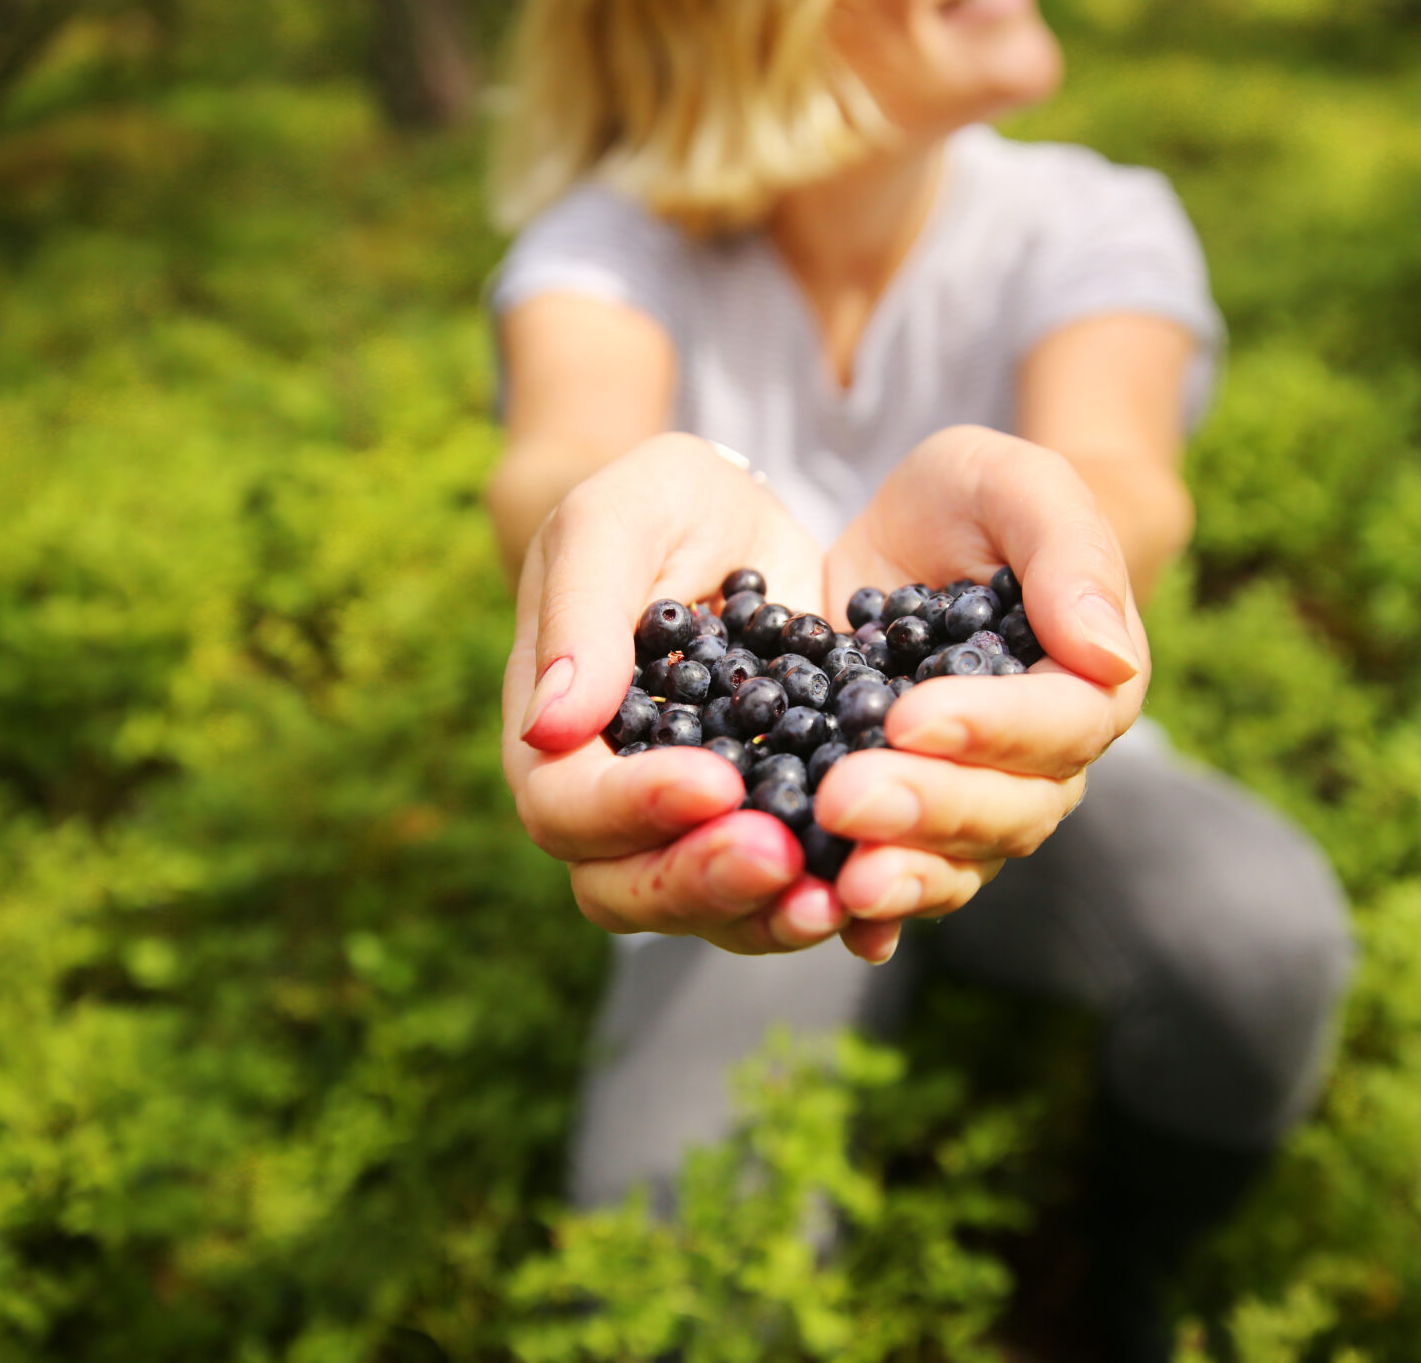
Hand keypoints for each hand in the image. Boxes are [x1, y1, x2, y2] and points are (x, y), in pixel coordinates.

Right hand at [502, 434, 848, 953]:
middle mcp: (610, 799)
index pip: (563, 803)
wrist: (745, 518)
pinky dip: (823, 903)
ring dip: (765, 914)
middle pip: (622, 886)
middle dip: (699, 879)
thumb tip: (549, 725)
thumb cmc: (662, 506)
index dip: (631, 806)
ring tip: (834, 897)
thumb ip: (581, 612)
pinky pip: (780, 895)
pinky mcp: (766, 828)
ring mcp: (687, 827)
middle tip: (779, 855)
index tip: (713, 780)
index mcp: (553, 732)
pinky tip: (871, 895)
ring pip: (703, 911)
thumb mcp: (617, 520)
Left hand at [818, 425, 1152, 962]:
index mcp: (1091, 680)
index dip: (991, 728)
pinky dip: (875, 914)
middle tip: (846, 796)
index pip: (1062, 723)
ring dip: (904, 873)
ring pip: (961, 859)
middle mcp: (1045, 759)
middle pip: (1011, 810)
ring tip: (841, 879)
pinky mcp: (912, 819)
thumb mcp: (1013, 484)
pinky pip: (906, 879)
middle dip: (930, 807)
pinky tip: (838, 926)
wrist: (904, 535)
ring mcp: (979, 799)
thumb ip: (1069, 550)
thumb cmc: (972, 499)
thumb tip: (1106, 654)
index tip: (910, 716)